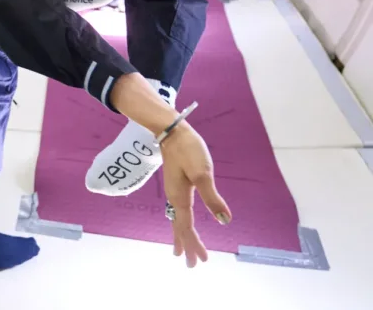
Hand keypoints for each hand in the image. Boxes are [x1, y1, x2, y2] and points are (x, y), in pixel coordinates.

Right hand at [159, 122, 231, 267]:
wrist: (171, 131)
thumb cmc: (188, 149)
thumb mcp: (203, 173)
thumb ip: (212, 198)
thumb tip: (224, 221)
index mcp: (180, 198)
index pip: (187, 227)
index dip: (195, 244)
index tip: (202, 260)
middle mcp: (174, 198)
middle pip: (179, 227)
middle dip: (186, 245)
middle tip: (191, 264)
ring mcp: (174, 191)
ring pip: (176, 220)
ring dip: (181, 236)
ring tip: (180, 250)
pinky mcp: (176, 185)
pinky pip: (177, 211)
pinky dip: (179, 223)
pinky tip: (181, 222)